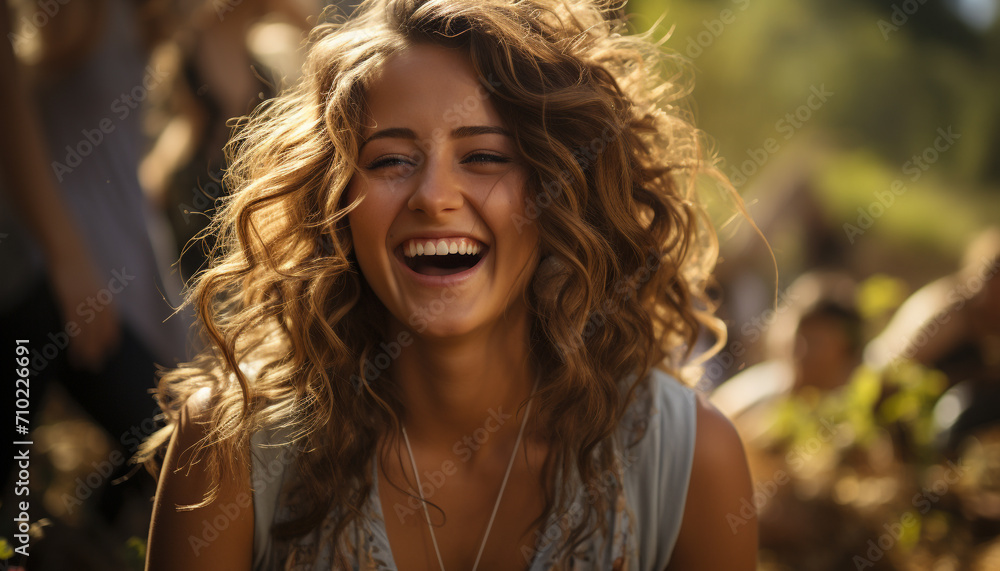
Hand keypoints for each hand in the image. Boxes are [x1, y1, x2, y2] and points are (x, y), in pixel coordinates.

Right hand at [48, 244, 121, 371]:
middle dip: (98, 351)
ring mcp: (86, 304)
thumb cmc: (81, 270)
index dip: (111, 339)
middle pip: (101, 333)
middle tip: (96, 367)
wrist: (70, 252)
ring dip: (86, 351)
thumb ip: (98, 300)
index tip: (110, 352)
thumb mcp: (94, 285)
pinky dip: (75, 341)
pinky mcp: (71, 302)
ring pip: (88, 333)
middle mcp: (100, 305)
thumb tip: (98, 312)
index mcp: (108, 300)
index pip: (113, 325)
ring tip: (83, 365)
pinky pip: (74, 326)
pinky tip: (74, 351)